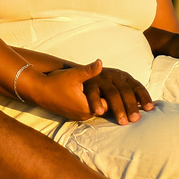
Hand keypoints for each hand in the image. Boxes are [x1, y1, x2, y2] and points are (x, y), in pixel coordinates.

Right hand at [26, 60, 152, 124]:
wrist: (39, 91)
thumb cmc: (56, 83)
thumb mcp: (73, 76)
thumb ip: (89, 70)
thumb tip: (100, 62)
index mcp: (87, 107)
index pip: (111, 106)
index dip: (125, 104)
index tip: (139, 104)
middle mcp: (86, 114)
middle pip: (109, 112)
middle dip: (123, 110)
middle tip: (139, 113)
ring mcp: (81, 115)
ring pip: (103, 112)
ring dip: (115, 109)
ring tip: (132, 109)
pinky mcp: (78, 113)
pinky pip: (96, 111)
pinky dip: (105, 108)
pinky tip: (114, 104)